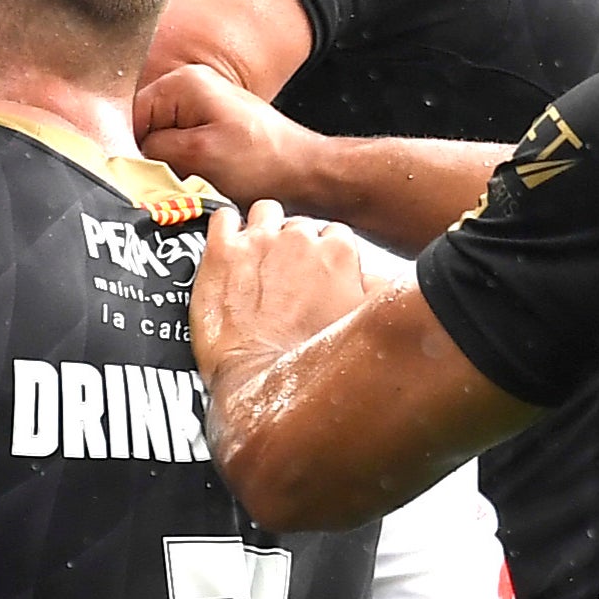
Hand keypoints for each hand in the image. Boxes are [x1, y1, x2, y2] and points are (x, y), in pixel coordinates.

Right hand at [136, 64, 319, 209]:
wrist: (306, 173)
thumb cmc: (263, 163)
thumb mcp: (198, 157)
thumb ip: (153, 150)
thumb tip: (126, 155)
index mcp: (183, 83)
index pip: (128, 115)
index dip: (131, 148)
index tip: (144, 174)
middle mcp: (189, 87)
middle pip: (144, 128)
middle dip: (153, 157)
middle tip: (172, 180)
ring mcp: (201, 106)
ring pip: (162, 142)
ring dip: (171, 165)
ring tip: (193, 179)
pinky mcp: (211, 126)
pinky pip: (182, 148)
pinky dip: (186, 167)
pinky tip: (203, 179)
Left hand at [190, 200, 373, 387]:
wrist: (259, 385)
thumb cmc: (308, 364)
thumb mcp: (363, 326)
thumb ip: (375, 292)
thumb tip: (377, 280)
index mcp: (338, 253)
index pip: (335, 235)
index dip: (324, 256)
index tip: (316, 274)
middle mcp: (298, 239)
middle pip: (298, 225)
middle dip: (292, 247)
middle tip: (285, 276)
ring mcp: (257, 241)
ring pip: (263, 212)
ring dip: (261, 231)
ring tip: (256, 258)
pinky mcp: (221, 250)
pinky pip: (221, 217)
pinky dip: (224, 228)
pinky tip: (227, 249)